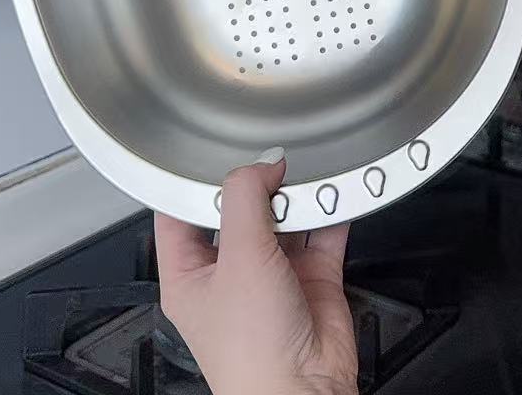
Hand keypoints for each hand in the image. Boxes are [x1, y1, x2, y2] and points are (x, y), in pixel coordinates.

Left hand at [154, 150, 357, 394]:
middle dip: (260, 186)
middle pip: (241, 210)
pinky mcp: (312, 279)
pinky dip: (334, 212)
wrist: (304, 392)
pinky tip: (339, 195)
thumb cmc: (251, 350)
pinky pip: (324, 233)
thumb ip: (247, 200)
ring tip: (310, 179)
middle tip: (276, 165)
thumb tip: (262, 165)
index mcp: (190, 274)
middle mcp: (231, 273)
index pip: (182, 214)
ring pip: (286, 218)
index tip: (218, 150)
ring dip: (301, 198)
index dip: (197, 182)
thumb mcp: (238, 258)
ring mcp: (273, 275)